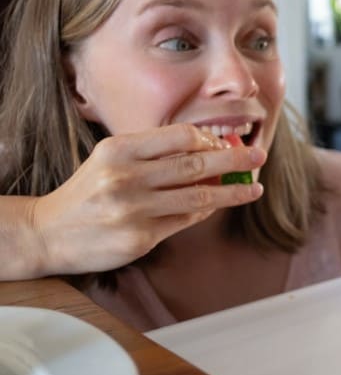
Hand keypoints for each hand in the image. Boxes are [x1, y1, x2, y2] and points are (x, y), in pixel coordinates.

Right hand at [31, 123, 265, 274]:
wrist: (47, 233)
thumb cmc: (89, 191)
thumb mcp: (112, 160)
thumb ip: (154, 153)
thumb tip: (208, 149)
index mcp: (119, 150)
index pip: (179, 136)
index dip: (209, 138)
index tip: (228, 141)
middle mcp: (126, 178)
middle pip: (196, 164)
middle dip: (234, 159)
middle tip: (259, 156)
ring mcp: (134, 211)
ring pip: (198, 196)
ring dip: (232, 191)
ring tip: (254, 188)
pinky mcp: (140, 239)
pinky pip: (185, 220)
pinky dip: (206, 210)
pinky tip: (219, 204)